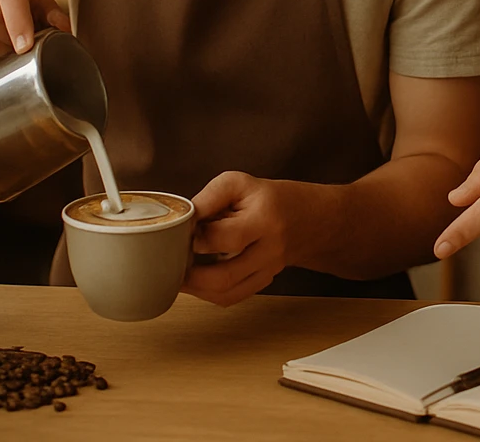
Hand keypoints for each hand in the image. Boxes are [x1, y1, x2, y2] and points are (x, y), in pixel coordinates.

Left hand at [183, 172, 305, 306]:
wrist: (307, 218)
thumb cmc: (268, 198)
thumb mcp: (239, 183)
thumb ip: (209, 198)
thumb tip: (182, 219)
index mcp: (263, 219)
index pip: (224, 237)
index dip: (195, 238)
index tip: (180, 233)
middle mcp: (269, 249)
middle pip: (225, 276)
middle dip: (191, 274)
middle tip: (172, 262)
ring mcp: (268, 270)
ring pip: (227, 293)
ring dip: (197, 289)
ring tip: (178, 275)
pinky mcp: (264, 281)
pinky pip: (233, 297)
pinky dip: (209, 294)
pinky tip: (197, 282)